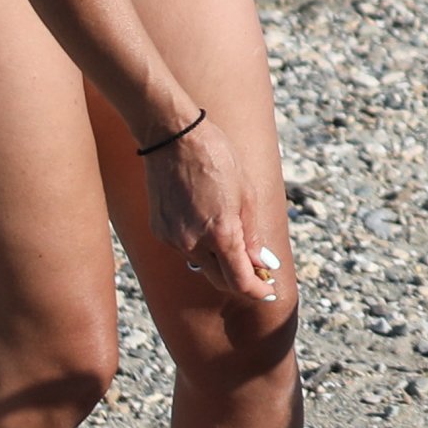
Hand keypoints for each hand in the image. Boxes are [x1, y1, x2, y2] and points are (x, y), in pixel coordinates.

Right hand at [142, 112, 280, 302]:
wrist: (173, 137)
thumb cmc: (216, 158)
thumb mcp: (247, 194)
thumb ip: (252, 235)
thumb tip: (261, 264)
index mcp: (220, 234)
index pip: (239, 281)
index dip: (257, 290)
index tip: (268, 289)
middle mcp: (193, 242)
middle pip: (219, 279)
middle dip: (240, 280)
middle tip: (258, 269)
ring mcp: (173, 238)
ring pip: (201, 263)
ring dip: (218, 260)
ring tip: (231, 236)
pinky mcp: (159, 230)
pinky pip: (185, 248)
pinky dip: (199, 245)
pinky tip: (205, 220)